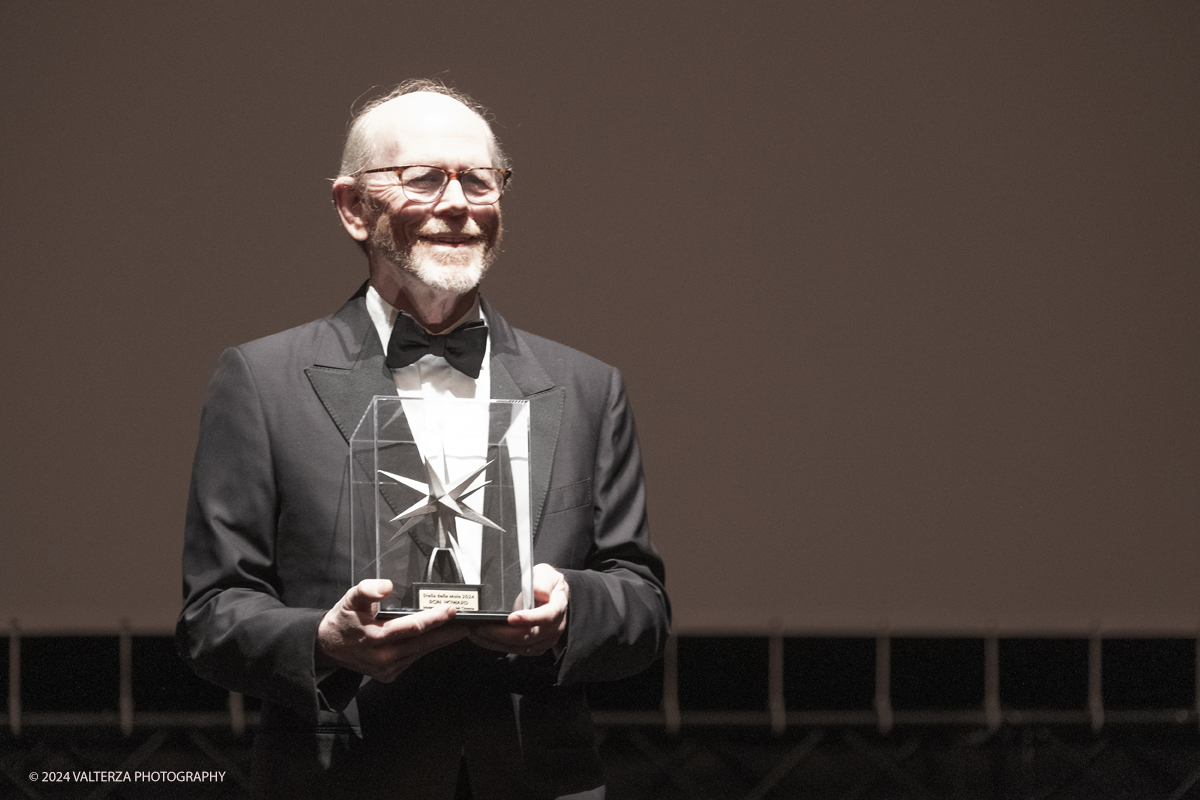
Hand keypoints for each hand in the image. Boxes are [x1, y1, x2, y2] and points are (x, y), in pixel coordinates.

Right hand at [316, 579, 467, 682]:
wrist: (328, 646)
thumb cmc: (343, 620)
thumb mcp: (350, 599)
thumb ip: (367, 590)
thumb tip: (387, 586)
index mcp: (375, 638)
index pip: (412, 627)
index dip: (434, 618)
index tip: (451, 610)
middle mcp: (383, 657)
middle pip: (423, 643)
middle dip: (447, 632)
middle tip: (468, 623)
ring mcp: (387, 668)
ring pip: (420, 652)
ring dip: (441, 641)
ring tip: (459, 629)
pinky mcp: (389, 674)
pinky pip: (413, 658)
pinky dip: (426, 648)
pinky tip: (437, 638)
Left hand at [469, 563, 568, 656]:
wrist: (552, 595)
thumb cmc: (547, 583)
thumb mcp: (547, 573)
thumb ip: (543, 581)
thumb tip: (539, 592)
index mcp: (558, 606)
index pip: (547, 616)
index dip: (529, 618)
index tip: (511, 618)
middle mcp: (555, 627)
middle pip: (529, 636)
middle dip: (503, 634)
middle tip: (482, 627)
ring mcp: (545, 639)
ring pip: (521, 647)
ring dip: (497, 642)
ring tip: (477, 633)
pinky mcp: (536, 646)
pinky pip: (517, 650)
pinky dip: (499, 646)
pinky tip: (485, 639)